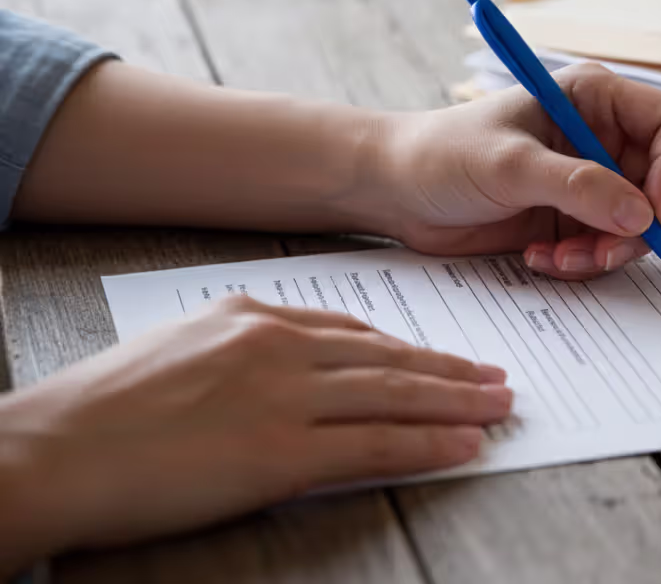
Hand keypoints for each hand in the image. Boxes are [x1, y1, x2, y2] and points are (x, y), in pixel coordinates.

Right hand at [0, 295, 510, 568]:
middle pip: (388, 356)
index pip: (352, 329)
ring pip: (396, 393)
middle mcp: (278, 345)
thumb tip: (282, 359)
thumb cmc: (101, 409)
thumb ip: (238, 347)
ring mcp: (285, 396)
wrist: (53, 449)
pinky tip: (465, 445)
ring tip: (499, 406)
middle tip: (496, 375)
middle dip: (449, 369)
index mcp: (252, 316)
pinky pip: (377, 444)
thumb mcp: (178, 349)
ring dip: (457, 402)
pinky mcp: (283, 452)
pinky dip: (429, 444)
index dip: (406, 345)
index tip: (441, 355)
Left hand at [355, 63, 660, 279]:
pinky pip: (609, 248)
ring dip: (607, 251)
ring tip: (558, 257)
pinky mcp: (576, 217)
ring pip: (641, 225)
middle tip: (600, 254)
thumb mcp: (510, 165)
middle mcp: (605, 136)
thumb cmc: (442, 154)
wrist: (397, 190)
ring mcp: (593, 180)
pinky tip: (541, 258)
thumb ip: (577, 186)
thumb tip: (641, 215)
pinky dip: (585, 262)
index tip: (652, 215)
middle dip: (638, 227)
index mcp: (598, 98)